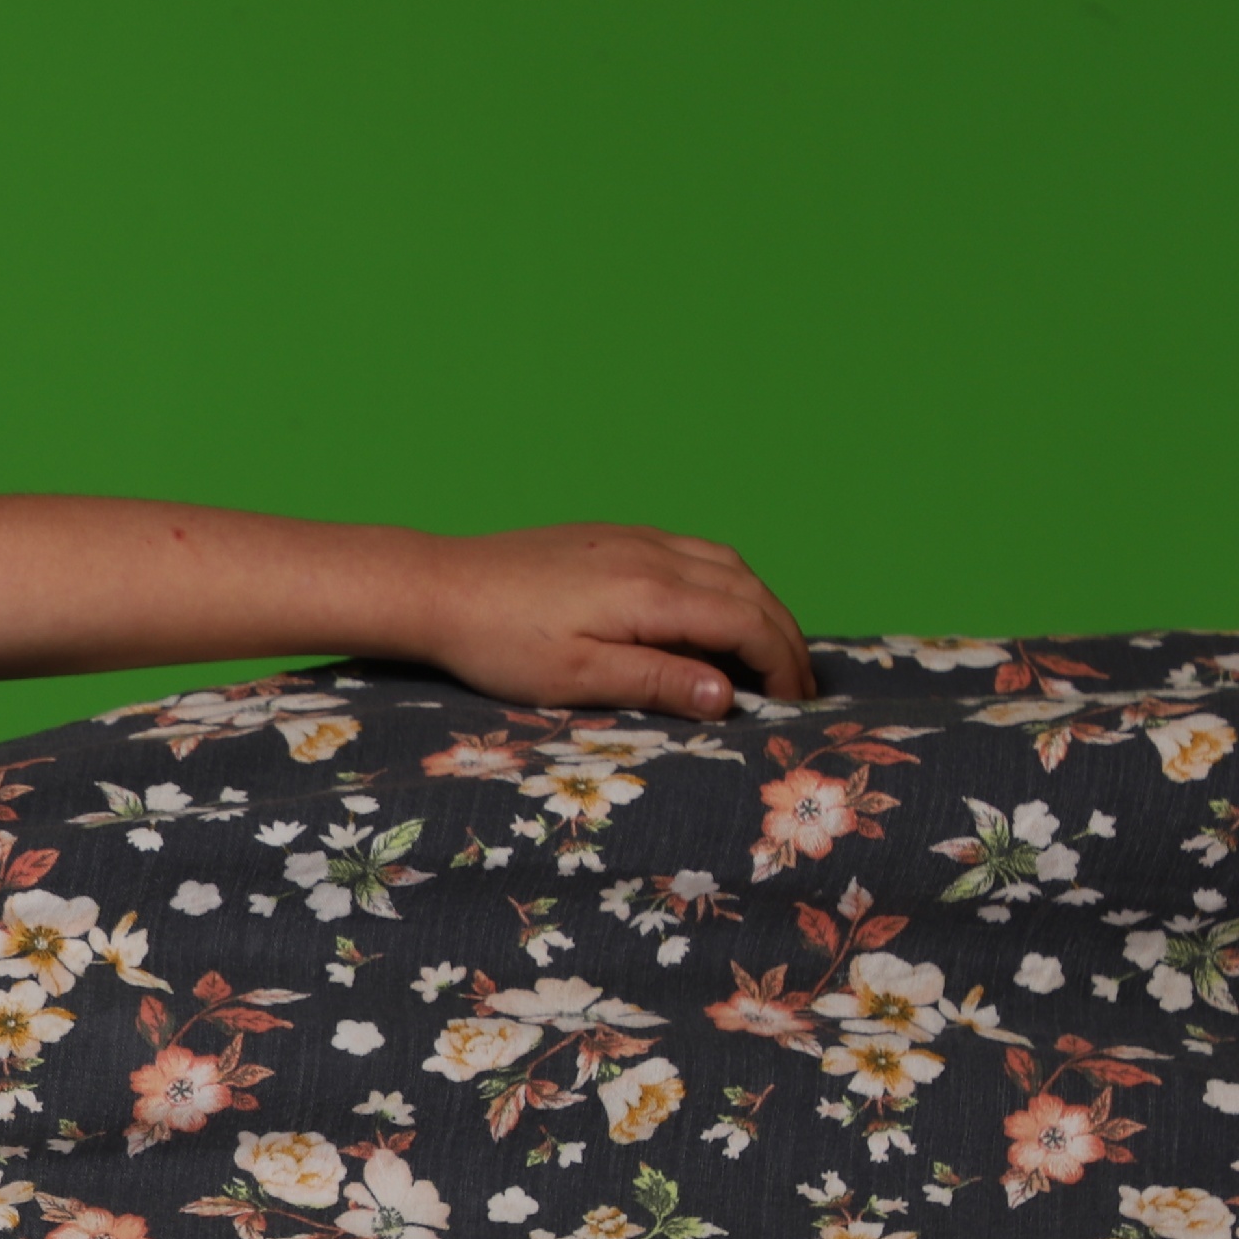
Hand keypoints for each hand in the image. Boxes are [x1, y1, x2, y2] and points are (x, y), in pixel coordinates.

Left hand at [406, 525, 818, 718]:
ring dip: (760, 606)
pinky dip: (726, 583)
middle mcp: (653, 554)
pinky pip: (694, 552)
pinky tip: (716, 614)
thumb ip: (656, 682)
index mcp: (650, 592)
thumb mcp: (576, 678)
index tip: (795, 703)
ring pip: (727, 564)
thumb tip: (729, 695)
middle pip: (750, 588)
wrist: (438, 587)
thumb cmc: (498, 643)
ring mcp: (634, 538)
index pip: (747, 621)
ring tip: (769, 653)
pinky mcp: (613, 536)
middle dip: (783, 636)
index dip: (782, 662)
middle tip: (799, 685)